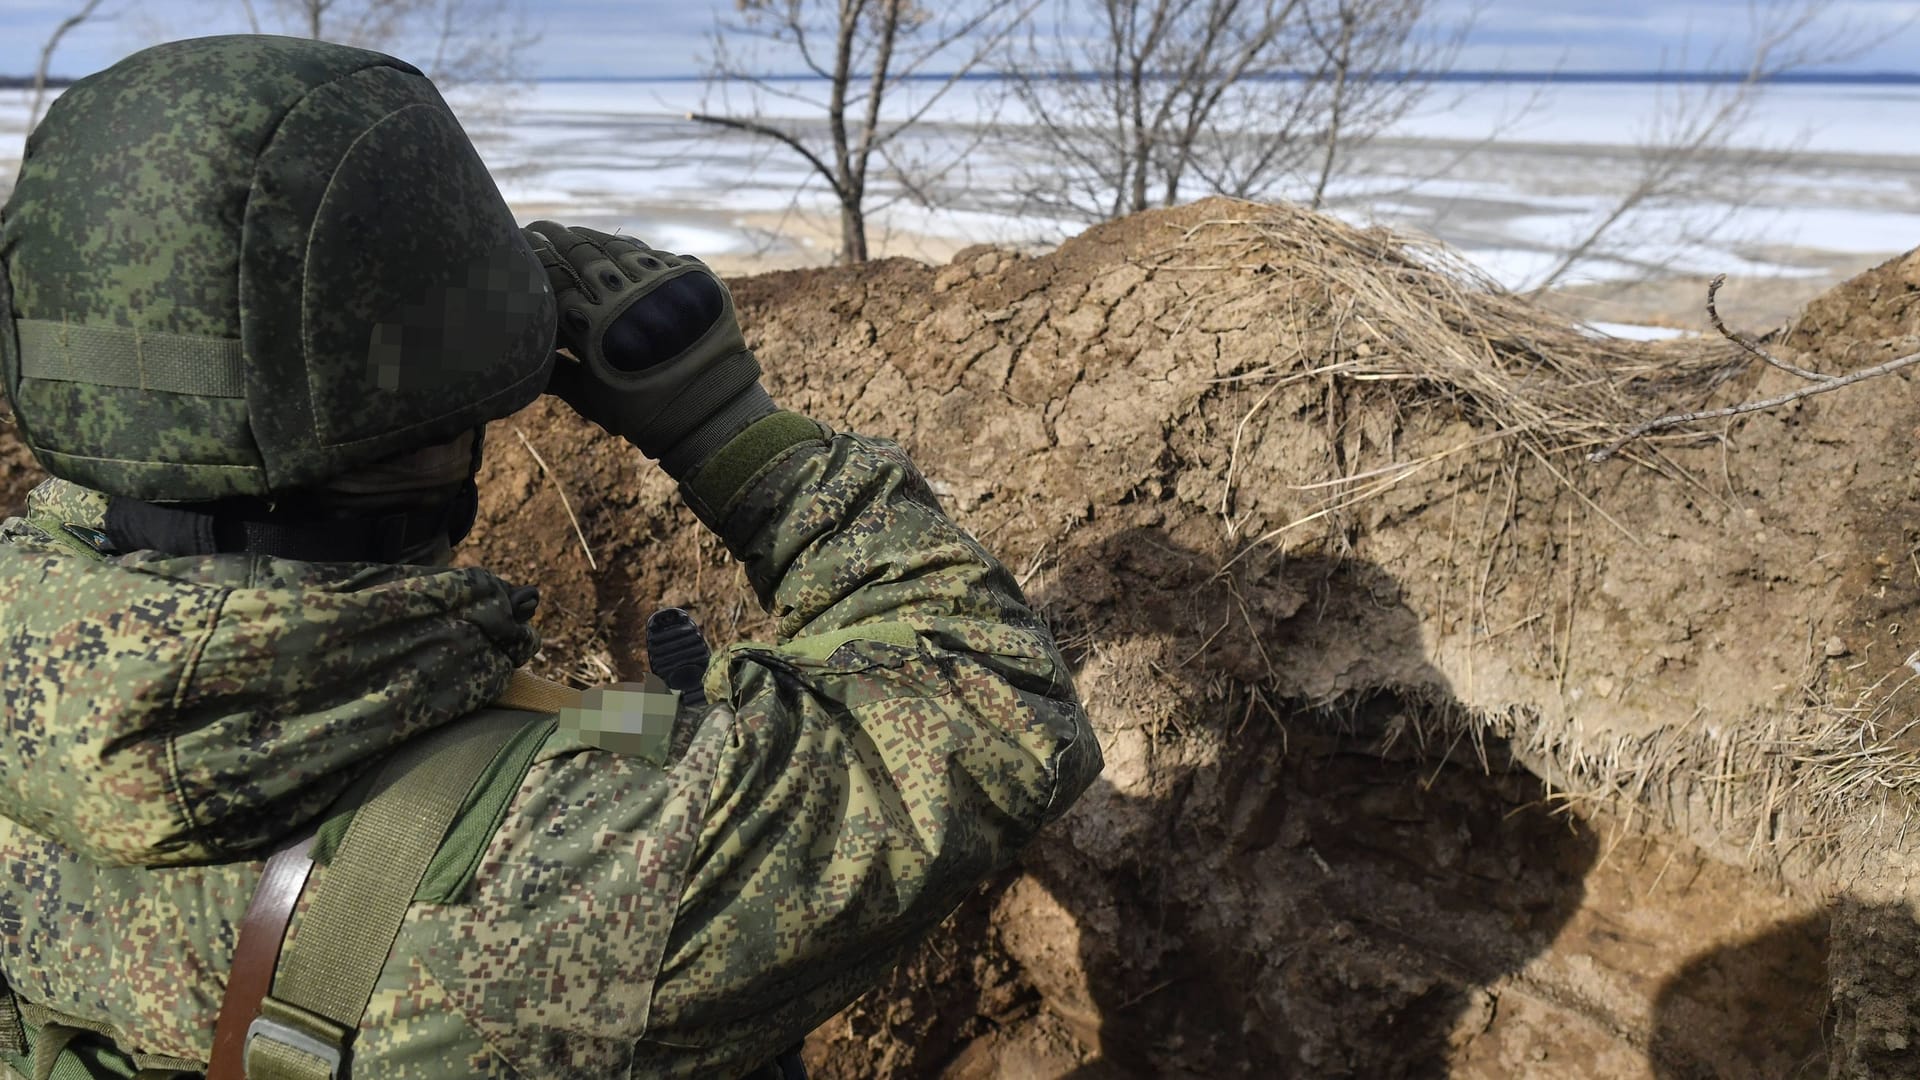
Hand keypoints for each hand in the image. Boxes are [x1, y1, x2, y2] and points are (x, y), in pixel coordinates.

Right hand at [522, 221, 773, 474]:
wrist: (709, 414)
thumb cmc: (641, 413)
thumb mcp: (589, 398)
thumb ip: (553, 373)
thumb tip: (518, 359)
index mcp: (592, 326)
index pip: (553, 277)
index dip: (534, 257)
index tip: (518, 243)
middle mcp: (625, 297)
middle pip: (581, 254)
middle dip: (555, 237)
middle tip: (539, 228)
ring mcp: (662, 284)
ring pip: (618, 248)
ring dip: (592, 238)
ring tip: (574, 234)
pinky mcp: (692, 279)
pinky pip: (655, 254)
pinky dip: (632, 249)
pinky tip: (620, 246)